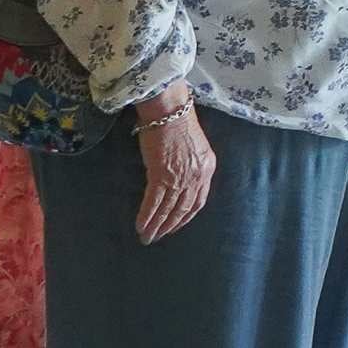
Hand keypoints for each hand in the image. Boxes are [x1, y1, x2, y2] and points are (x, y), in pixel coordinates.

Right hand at [132, 94, 213, 243]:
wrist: (169, 110)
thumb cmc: (179, 122)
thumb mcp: (195, 147)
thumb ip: (191, 165)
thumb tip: (179, 179)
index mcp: (207, 168)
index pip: (199, 200)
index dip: (186, 216)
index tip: (176, 226)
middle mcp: (196, 176)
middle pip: (183, 209)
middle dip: (170, 226)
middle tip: (158, 237)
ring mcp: (179, 177)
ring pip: (168, 209)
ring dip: (156, 226)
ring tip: (147, 237)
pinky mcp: (161, 175)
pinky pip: (153, 202)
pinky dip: (146, 216)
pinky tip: (141, 226)